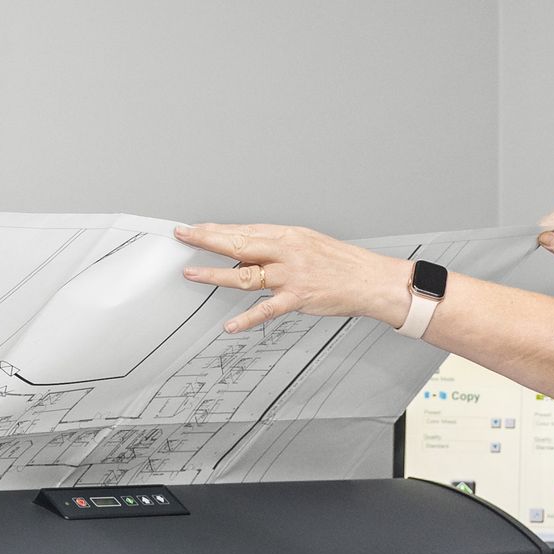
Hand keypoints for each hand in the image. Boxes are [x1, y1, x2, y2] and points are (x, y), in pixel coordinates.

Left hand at [175, 223, 410, 333]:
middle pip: (239, 244)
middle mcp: (287, 252)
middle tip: (184, 237)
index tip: (195, 228)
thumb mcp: (308, 243)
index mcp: (288, 235)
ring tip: (192, 274)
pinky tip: (230, 325)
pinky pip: (267, 309)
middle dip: (207, 240)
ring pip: (246, 274)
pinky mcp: (298, 298)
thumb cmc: (342, 263)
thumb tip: (248, 252)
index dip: (217, 229)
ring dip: (216, 274)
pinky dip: (247, 319)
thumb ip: (278, 247)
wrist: (370, 280)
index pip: (245, 229)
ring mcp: (291, 275)